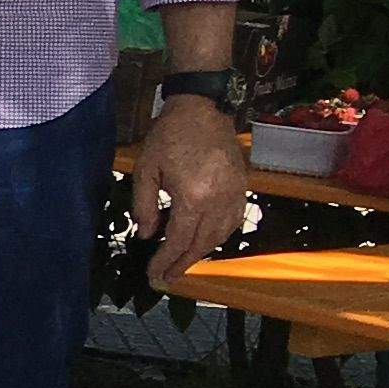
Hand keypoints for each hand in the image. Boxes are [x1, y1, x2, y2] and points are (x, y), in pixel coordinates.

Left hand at [133, 100, 252, 286]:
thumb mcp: (145, 171)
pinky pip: (234, 221)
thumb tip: (146, 235)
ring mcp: (236, 193)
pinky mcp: (243, 187)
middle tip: (167, 278)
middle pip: (202, 243)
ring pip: (221, 235)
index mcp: (193, 197)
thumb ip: (145, 206)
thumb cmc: (169, 137)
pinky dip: (219, 236)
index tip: (154, 275)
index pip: (179, 240)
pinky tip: (203, 240)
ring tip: (182, 262)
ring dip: (202, 252)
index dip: (165, 261)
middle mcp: (219, 200)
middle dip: (183, 263)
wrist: (202, 109)